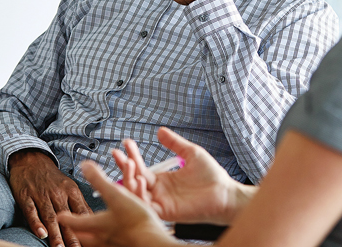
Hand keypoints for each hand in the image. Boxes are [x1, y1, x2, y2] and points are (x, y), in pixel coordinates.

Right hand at [8, 149, 91, 246]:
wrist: (31, 159)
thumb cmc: (52, 177)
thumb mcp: (69, 186)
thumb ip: (79, 203)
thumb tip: (92, 221)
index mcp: (71, 191)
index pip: (81, 212)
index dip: (87, 227)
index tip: (91, 241)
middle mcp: (58, 193)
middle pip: (67, 218)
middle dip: (72, 237)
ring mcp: (41, 195)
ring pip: (50, 217)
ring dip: (56, 234)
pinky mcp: (26, 196)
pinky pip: (32, 211)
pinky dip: (36, 223)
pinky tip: (41, 234)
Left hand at [57, 161, 178, 246]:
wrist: (153, 242)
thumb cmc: (135, 220)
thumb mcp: (116, 194)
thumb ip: (99, 180)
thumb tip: (84, 165)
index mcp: (98, 225)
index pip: (77, 222)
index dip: (67, 218)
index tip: (60, 216)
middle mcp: (104, 238)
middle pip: (85, 238)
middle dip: (78, 233)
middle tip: (74, 230)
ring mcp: (116, 245)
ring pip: (99, 244)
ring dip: (93, 238)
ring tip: (93, 235)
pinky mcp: (127, 246)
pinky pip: (116, 243)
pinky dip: (112, 240)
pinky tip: (117, 238)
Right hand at [112, 127, 250, 224]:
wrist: (224, 192)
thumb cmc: (211, 175)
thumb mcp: (191, 153)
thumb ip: (175, 143)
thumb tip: (160, 130)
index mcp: (163, 179)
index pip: (141, 167)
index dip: (132, 155)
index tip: (126, 142)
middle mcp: (159, 191)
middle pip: (134, 179)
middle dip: (124, 166)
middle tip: (117, 153)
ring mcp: (161, 202)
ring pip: (136, 193)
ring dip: (128, 179)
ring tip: (128, 163)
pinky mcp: (166, 211)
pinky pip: (146, 205)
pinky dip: (138, 194)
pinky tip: (137, 180)